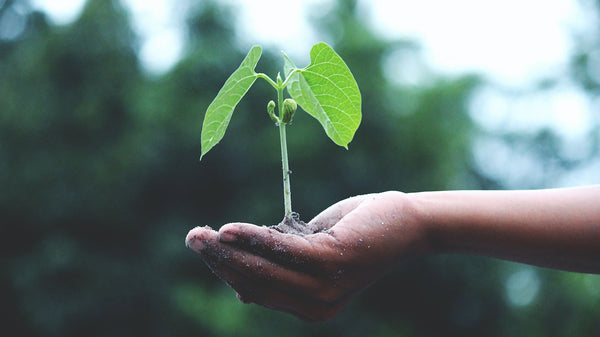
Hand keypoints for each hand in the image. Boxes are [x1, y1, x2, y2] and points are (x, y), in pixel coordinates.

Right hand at [185, 191, 428, 320]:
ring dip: (228, 250)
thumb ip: (281, 266)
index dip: (226, 271)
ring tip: (201, 234)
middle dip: (219, 260)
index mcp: (309, 307)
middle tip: (192, 238)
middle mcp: (316, 306)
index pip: (257, 291)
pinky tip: (230, 229)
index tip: (205, 248)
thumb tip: (240, 287)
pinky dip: (254, 238)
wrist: (405, 223)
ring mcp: (325, 288)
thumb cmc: (356, 233)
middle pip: (255, 282)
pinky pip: (282, 250)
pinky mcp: (332, 262)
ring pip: (263, 269)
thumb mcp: (312, 252)